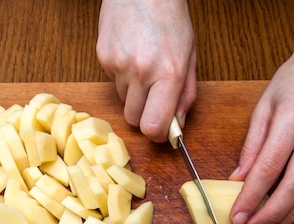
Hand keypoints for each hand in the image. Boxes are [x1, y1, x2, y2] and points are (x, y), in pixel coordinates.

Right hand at [96, 0, 195, 140]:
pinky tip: (132, 55)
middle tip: (155, 97)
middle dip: (145, 115)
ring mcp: (119, 65)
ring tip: (144, 67)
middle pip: (135, 120)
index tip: (163, 128)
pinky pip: (113, 83)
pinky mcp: (103, 57)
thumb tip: (177, 125)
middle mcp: (141, 72)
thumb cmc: (170, 18)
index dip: (159, 133)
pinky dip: (123, 77)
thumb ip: (186, 95)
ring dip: (134, 94)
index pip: (154, 127)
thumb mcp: (190, 57)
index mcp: (169, 74)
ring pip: (124, 102)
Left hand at [229, 48, 293, 223]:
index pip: (268, 167)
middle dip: (270, 213)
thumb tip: (237, 180)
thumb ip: (251, 145)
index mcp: (293, 119)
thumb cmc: (292, 81)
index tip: (236, 215)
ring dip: (288, 216)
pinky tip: (286, 216)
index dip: (251, 196)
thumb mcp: (263, 106)